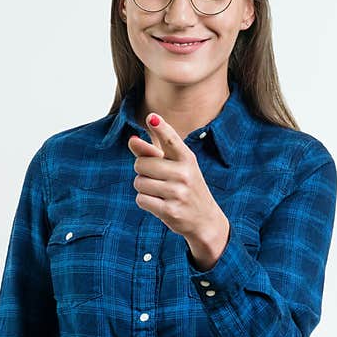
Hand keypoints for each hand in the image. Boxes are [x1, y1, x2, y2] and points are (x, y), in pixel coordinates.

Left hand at [127, 112, 229, 268]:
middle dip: (143, 171)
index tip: (152, 118)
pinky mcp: (170, 210)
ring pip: (139, 182)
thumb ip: (152, 152)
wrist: (204, 219)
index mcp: (187, 158)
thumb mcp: (176, 166)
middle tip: (158, 179)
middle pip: (141, 164)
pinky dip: (145, 201)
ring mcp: (178, 193)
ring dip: (144, 188)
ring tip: (160, 192)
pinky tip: (159, 204)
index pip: (171, 140)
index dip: (160, 128)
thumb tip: (132, 140)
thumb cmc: (185, 186)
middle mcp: (184, 174)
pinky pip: (141, 199)